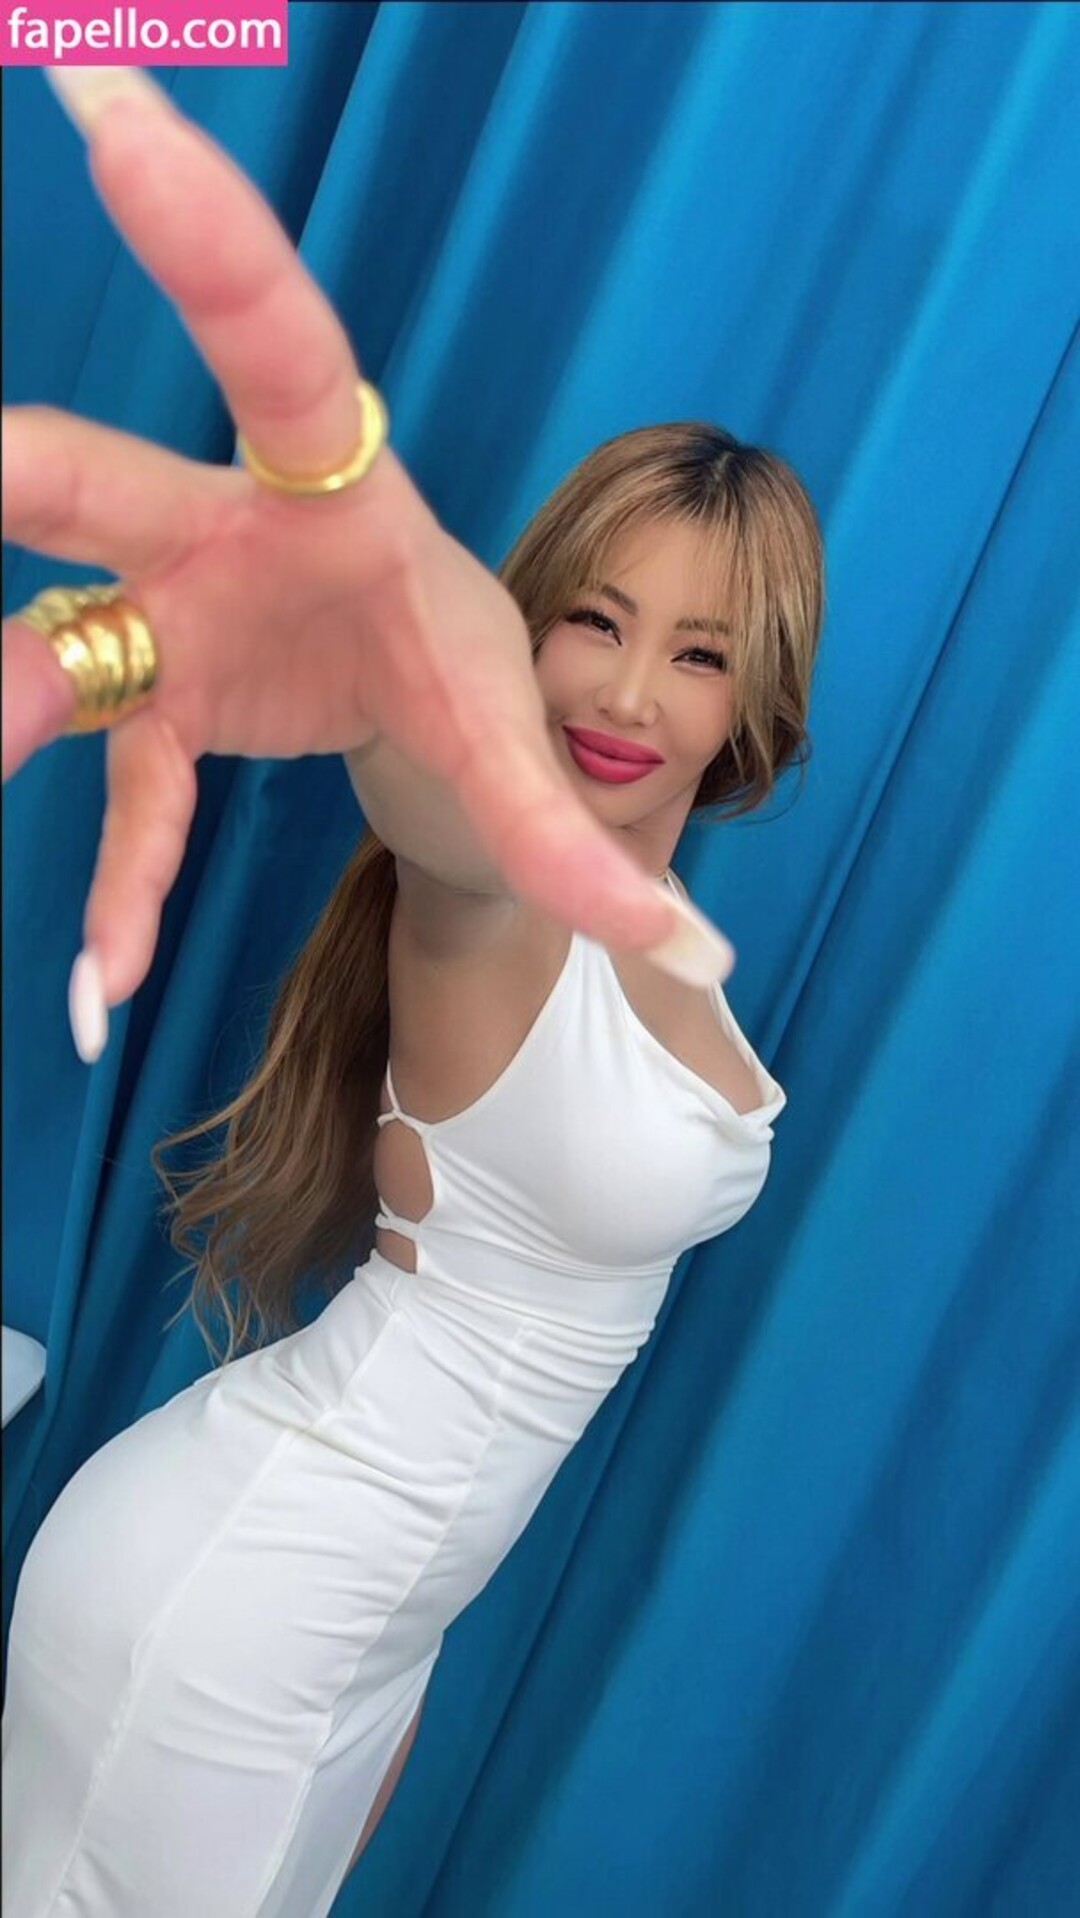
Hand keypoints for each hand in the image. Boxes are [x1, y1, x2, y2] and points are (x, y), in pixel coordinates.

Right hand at [2, 68, 727, 1017]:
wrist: (416, 709)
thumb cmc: (462, 664)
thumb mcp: (520, 738)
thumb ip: (579, 841)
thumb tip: (699, 948)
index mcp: (337, 490)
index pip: (277, 346)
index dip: (204, 243)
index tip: (110, 118)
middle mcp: (221, 529)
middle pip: (95, 479)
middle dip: (18, 467)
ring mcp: (169, 621)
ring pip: (57, 645)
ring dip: (7, 708)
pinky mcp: (155, 712)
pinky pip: (122, 802)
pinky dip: (116, 895)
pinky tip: (99, 992)